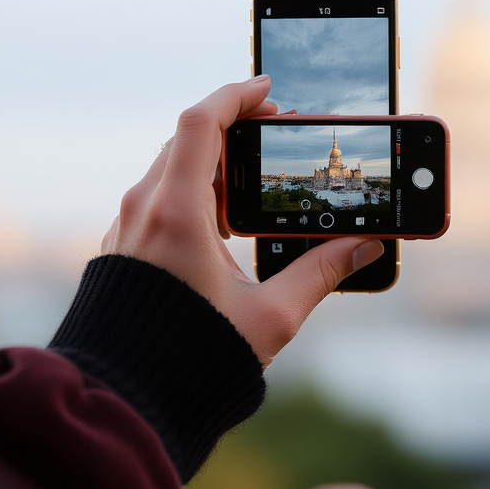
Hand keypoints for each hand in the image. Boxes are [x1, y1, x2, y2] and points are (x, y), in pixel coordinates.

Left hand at [99, 77, 383, 366]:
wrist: (128, 399)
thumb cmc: (193, 359)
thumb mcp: (270, 315)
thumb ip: (322, 273)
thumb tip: (365, 247)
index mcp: (177, 213)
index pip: (202, 123)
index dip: (236, 95)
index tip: (268, 89)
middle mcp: (145, 209)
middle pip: (188, 139)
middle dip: (232, 126)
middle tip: (272, 129)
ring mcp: (128, 227)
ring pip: (170, 167)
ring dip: (212, 159)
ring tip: (254, 176)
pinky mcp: (124, 246)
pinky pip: (158, 196)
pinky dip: (192, 188)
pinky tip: (222, 217)